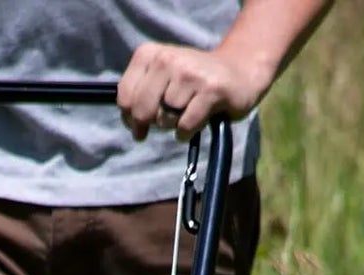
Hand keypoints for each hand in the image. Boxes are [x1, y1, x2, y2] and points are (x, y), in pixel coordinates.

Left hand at [117, 41, 273, 141]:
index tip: (138, 122)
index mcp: (151, 53)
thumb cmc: (193, 83)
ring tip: (188, 110)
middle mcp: (169, 59)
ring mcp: (190, 73)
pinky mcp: (210, 90)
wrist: (239, 72)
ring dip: (174, 124)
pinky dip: (188, 131)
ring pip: (165, 119)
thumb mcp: (161, 79)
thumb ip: (139, 96)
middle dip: (150, 123)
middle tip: (166, 119)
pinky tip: (199, 118)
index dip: (130, 117)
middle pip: (142, 111)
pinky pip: (185, 126)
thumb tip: (130, 123)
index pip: (124, 97)